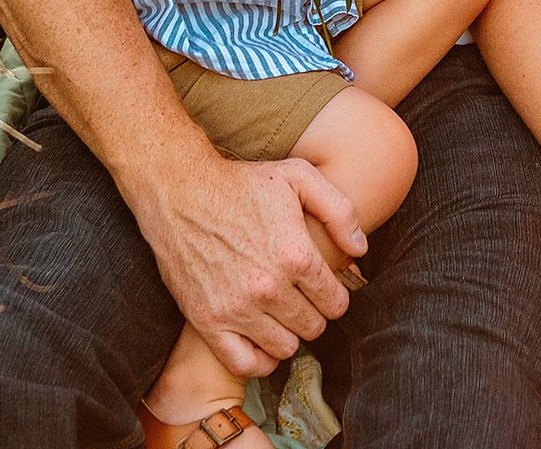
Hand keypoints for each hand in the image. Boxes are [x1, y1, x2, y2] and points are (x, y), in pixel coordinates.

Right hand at [127, 149, 366, 376]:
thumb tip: (360, 250)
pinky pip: (245, 364)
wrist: (180, 191)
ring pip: (284, 348)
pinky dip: (258, 359)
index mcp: (295, 255)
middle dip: (313, 314)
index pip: (336, 303)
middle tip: (300, 298)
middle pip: (313, 327)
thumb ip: (339, 211)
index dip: (334, 296)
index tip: (322, 288)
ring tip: (280, 314)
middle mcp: (268, 287)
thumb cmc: (241, 183)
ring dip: (288, 334)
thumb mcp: (298, 177)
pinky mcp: (207, 321)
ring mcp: (236, 308)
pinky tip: (259, 338)